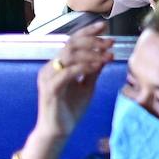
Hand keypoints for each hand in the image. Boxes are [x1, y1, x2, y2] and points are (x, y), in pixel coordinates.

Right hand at [28, 23, 112, 154]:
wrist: (59, 131)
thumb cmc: (71, 109)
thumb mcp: (87, 86)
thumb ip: (93, 70)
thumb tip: (105, 54)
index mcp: (57, 65)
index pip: (71, 42)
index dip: (88, 32)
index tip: (104, 26)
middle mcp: (50, 68)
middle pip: (71, 45)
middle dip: (93, 41)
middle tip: (111, 43)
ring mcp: (48, 78)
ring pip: (69, 56)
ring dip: (91, 53)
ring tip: (108, 55)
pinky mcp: (50, 89)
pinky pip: (68, 72)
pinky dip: (84, 67)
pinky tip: (97, 66)